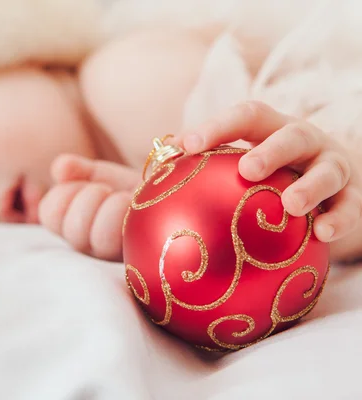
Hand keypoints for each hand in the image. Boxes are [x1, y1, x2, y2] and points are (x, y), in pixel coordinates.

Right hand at [38, 154, 139, 260]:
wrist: (173, 196)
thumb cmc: (134, 188)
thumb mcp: (103, 174)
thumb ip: (78, 170)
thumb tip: (59, 167)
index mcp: (73, 224)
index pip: (49, 214)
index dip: (63, 194)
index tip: (84, 183)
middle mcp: (89, 246)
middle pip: (73, 230)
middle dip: (89, 199)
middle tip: (107, 190)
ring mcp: (114, 257)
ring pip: (99, 239)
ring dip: (112, 209)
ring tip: (125, 198)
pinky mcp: (141, 260)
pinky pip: (130, 246)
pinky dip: (131, 219)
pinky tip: (138, 207)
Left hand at [174, 101, 361, 243]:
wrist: (331, 183)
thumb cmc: (270, 175)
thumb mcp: (243, 164)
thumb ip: (208, 166)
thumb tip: (159, 170)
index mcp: (271, 129)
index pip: (246, 117)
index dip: (218, 126)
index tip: (188, 145)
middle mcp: (305, 141)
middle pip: (292, 137)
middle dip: (272, 151)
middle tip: (248, 170)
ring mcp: (332, 166)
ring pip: (327, 171)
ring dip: (310, 186)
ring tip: (291, 205)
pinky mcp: (353, 194)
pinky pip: (351, 206)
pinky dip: (340, 219)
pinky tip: (323, 234)